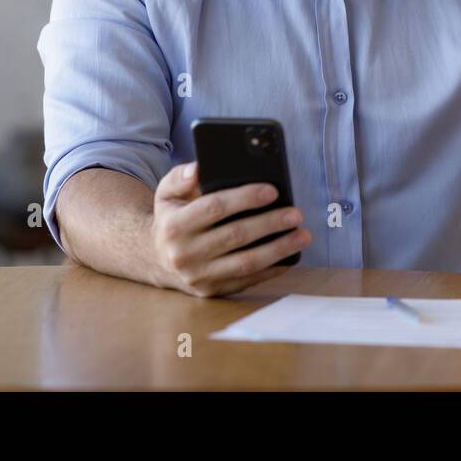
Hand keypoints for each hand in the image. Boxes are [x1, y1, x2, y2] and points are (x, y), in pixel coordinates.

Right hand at [151, 161, 310, 297]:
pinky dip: (272, 270)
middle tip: (296, 214)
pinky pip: (247, 281)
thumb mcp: (167, 193)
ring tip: (302, 236)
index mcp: (174, 225)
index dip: (245, 198)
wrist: (157, 258)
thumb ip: (181, 176)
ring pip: (245, 263)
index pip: (214, 208)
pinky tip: (291, 257)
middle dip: (270, 223)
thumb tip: (200, 168)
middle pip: (235, 236)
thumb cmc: (172, 217)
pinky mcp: (211, 292)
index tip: (272, 191)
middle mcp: (184, 254)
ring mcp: (198, 277)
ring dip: (278, 249)